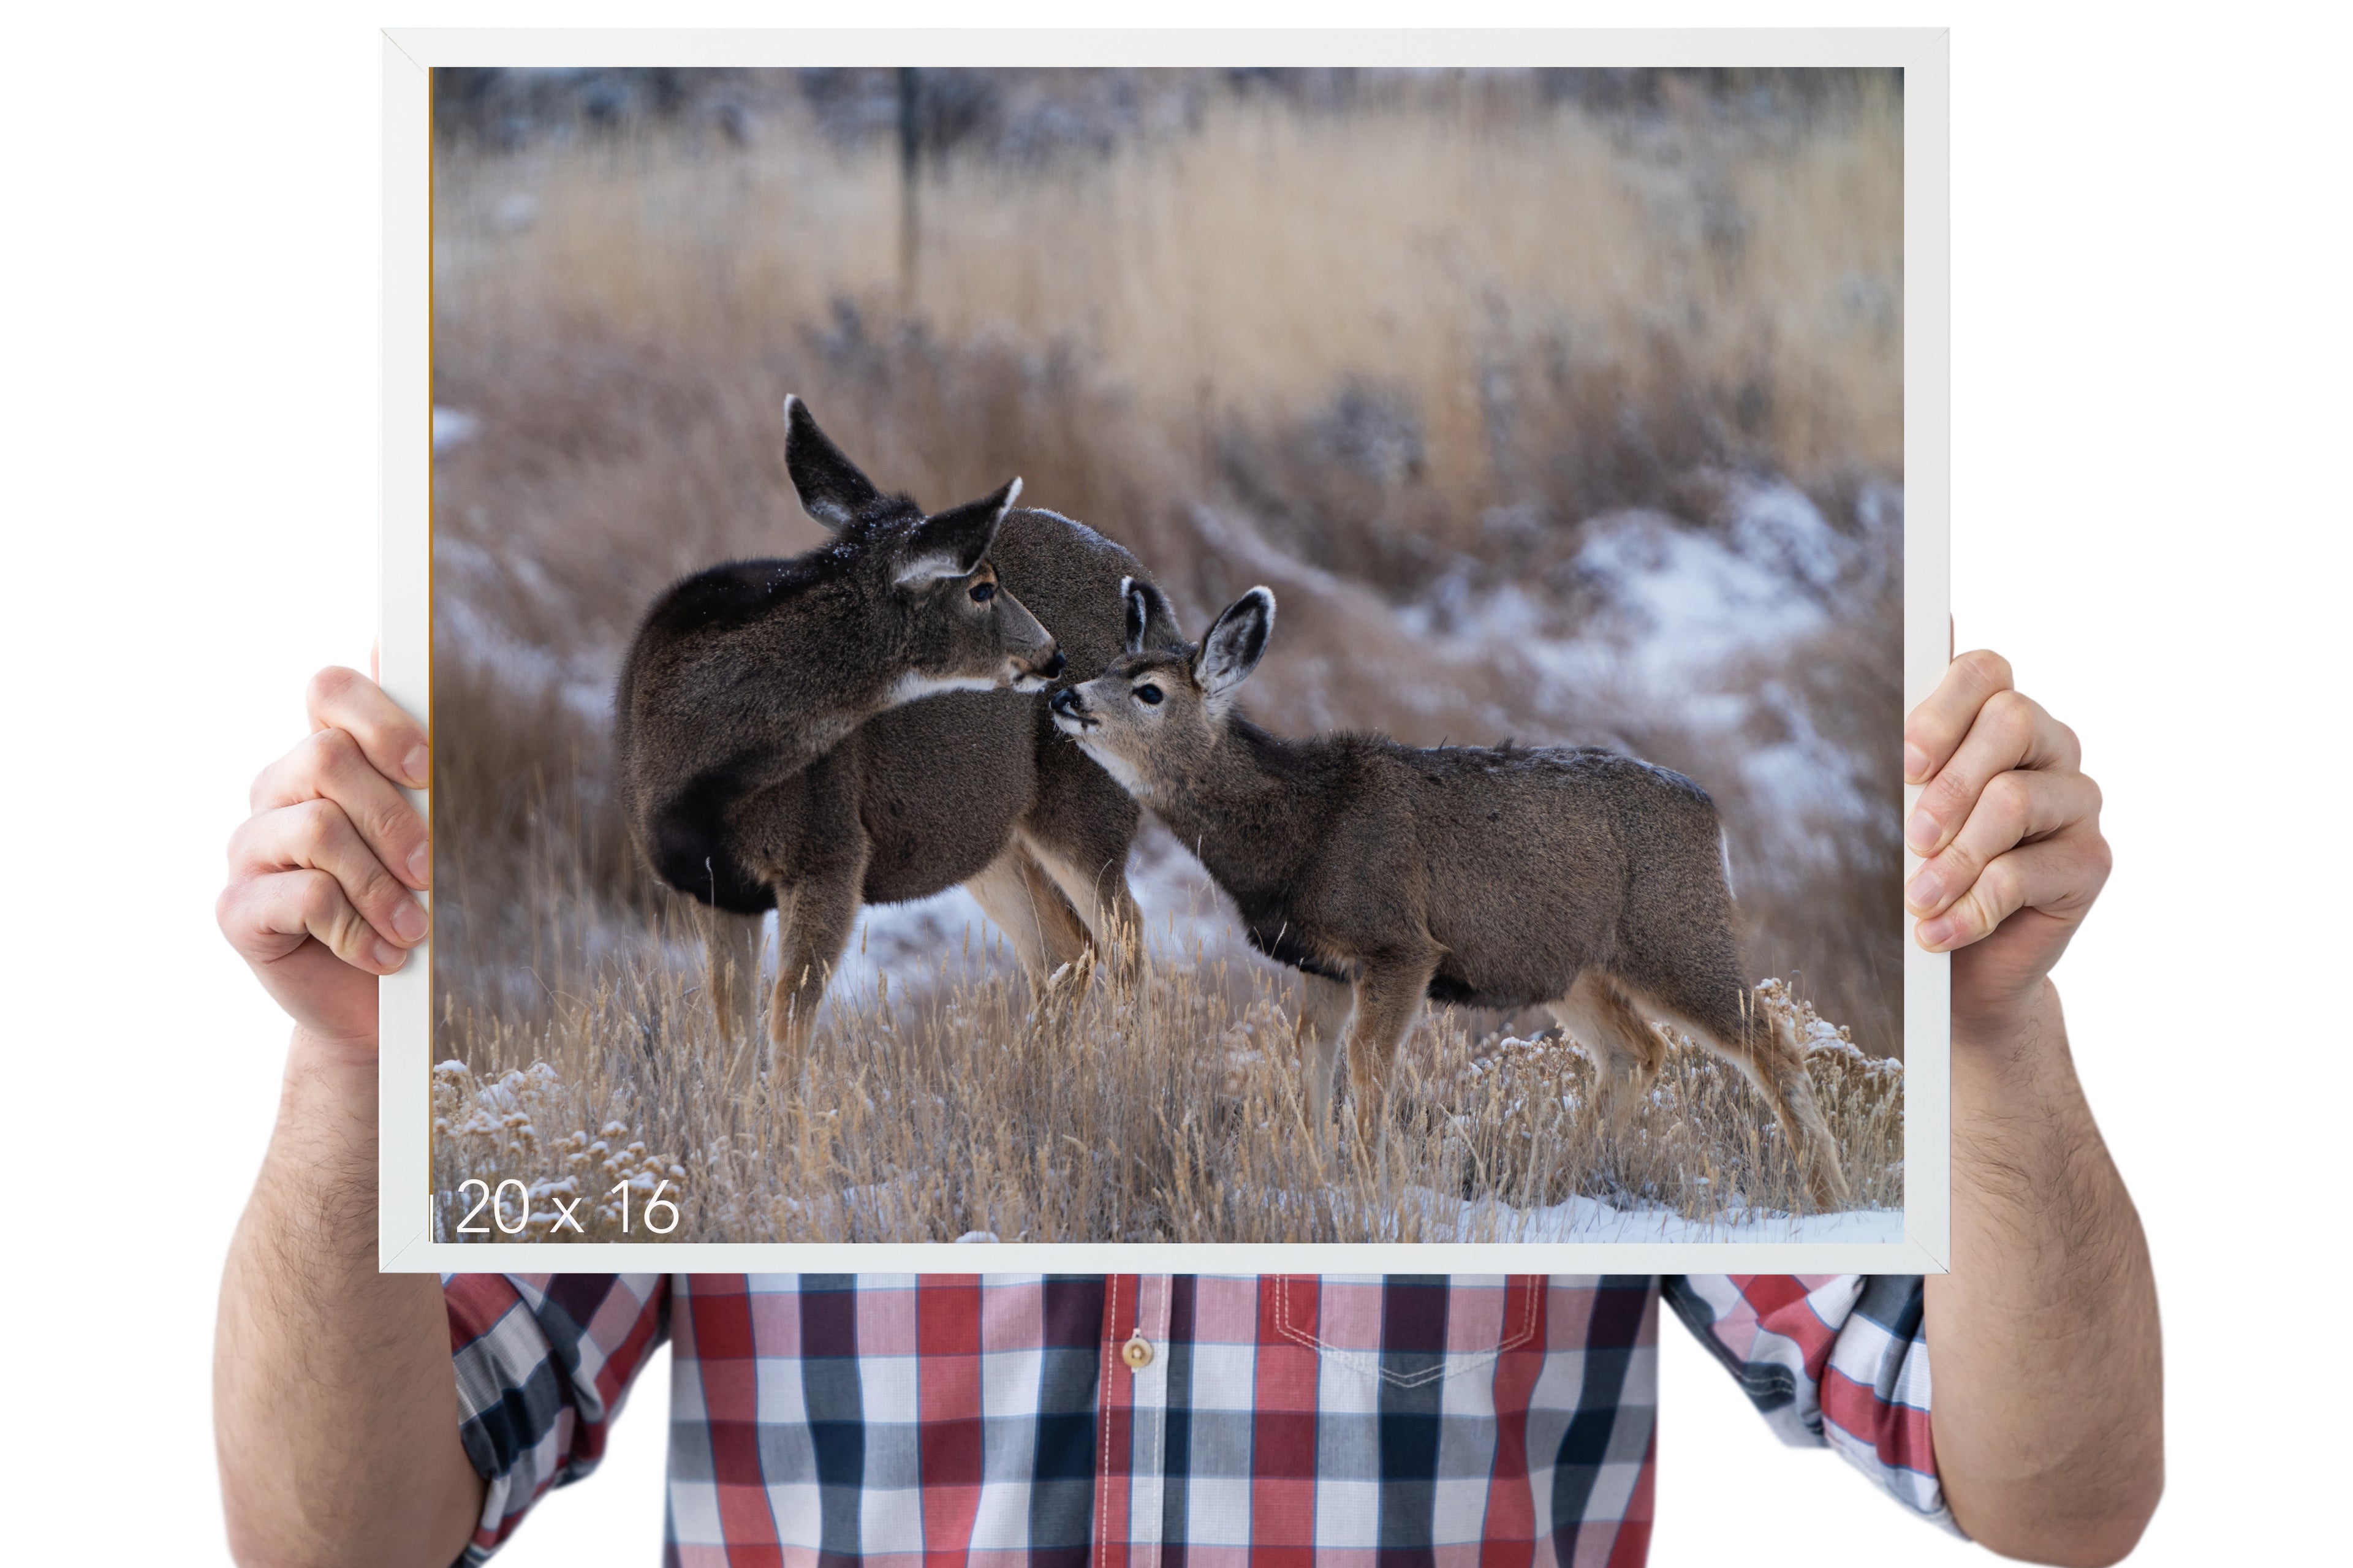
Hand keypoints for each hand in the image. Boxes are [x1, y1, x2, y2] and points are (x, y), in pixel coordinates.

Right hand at [216, 664, 430, 1052]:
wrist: (377, 1004)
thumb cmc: (411, 904)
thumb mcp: (431, 828)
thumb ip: (420, 754)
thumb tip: (408, 649)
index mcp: (321, 758)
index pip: (329, 691)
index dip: (380, 718)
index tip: (429, 770)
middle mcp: (276, 793)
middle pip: (326, 758)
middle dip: (394, 818)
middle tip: (432, 871)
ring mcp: (249, 850)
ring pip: (317, 828)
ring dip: (381, 882)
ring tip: (414, 927)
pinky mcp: (238, 911)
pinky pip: (303, 896)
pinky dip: (357, 928)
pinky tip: (382, 953)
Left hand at [1902, 649, 2110, 1037]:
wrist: (1959, 965)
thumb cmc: (1919, 872)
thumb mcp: (1897, 816)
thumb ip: (1898, 766)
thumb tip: (1878, 715)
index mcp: (1996, 716)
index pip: (1984, 671)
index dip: (1941, 710)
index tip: (1905, 765)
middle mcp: (2047, 746)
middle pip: (2011, 720)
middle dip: (1950, 784)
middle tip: (1912, 838)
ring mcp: (2076, 800)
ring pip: (2015, 799)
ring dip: (1956, 856)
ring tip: (1917, 900)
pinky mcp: (2091, 860)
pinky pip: (2026, 872)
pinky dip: (1972, 907)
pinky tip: (1938, 931)